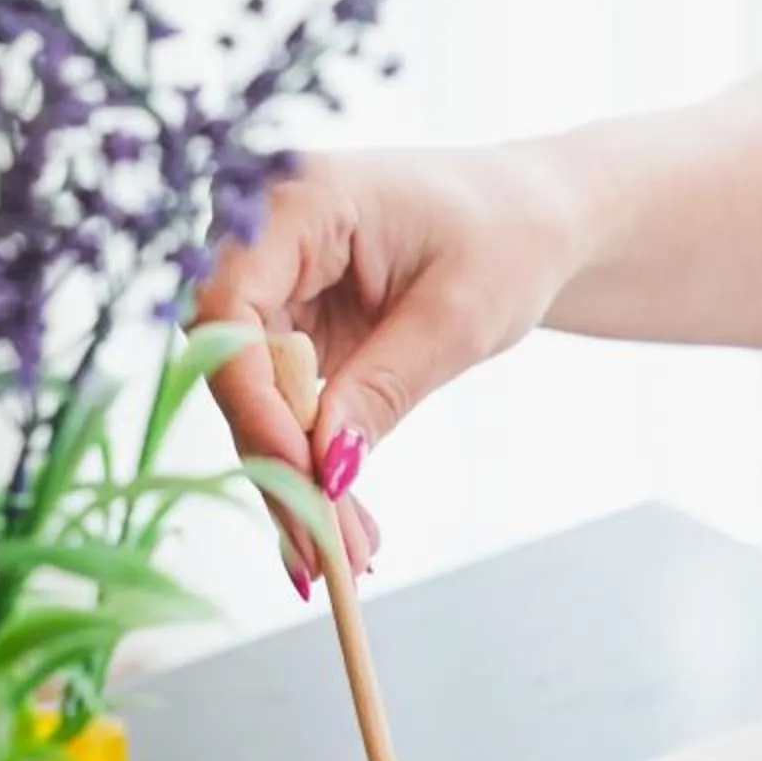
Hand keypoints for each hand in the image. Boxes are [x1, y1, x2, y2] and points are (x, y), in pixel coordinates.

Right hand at [198, 145, 581, 586]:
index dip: (253, 401)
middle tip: (328, 556)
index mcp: (298, 202)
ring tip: (351, 558)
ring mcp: (274, 290)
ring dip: (299, 487)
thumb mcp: (459, 316)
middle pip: (235, 369)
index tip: (303, 478)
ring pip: (258, 406)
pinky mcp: (294, 335)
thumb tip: (327, 468)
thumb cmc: (507, 238)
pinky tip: (347, 531)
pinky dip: (317, 472)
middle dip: (281, 467)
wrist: (532, 220)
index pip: (229, 309)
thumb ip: (386, 386)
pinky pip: (288, 414)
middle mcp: (265, 242)